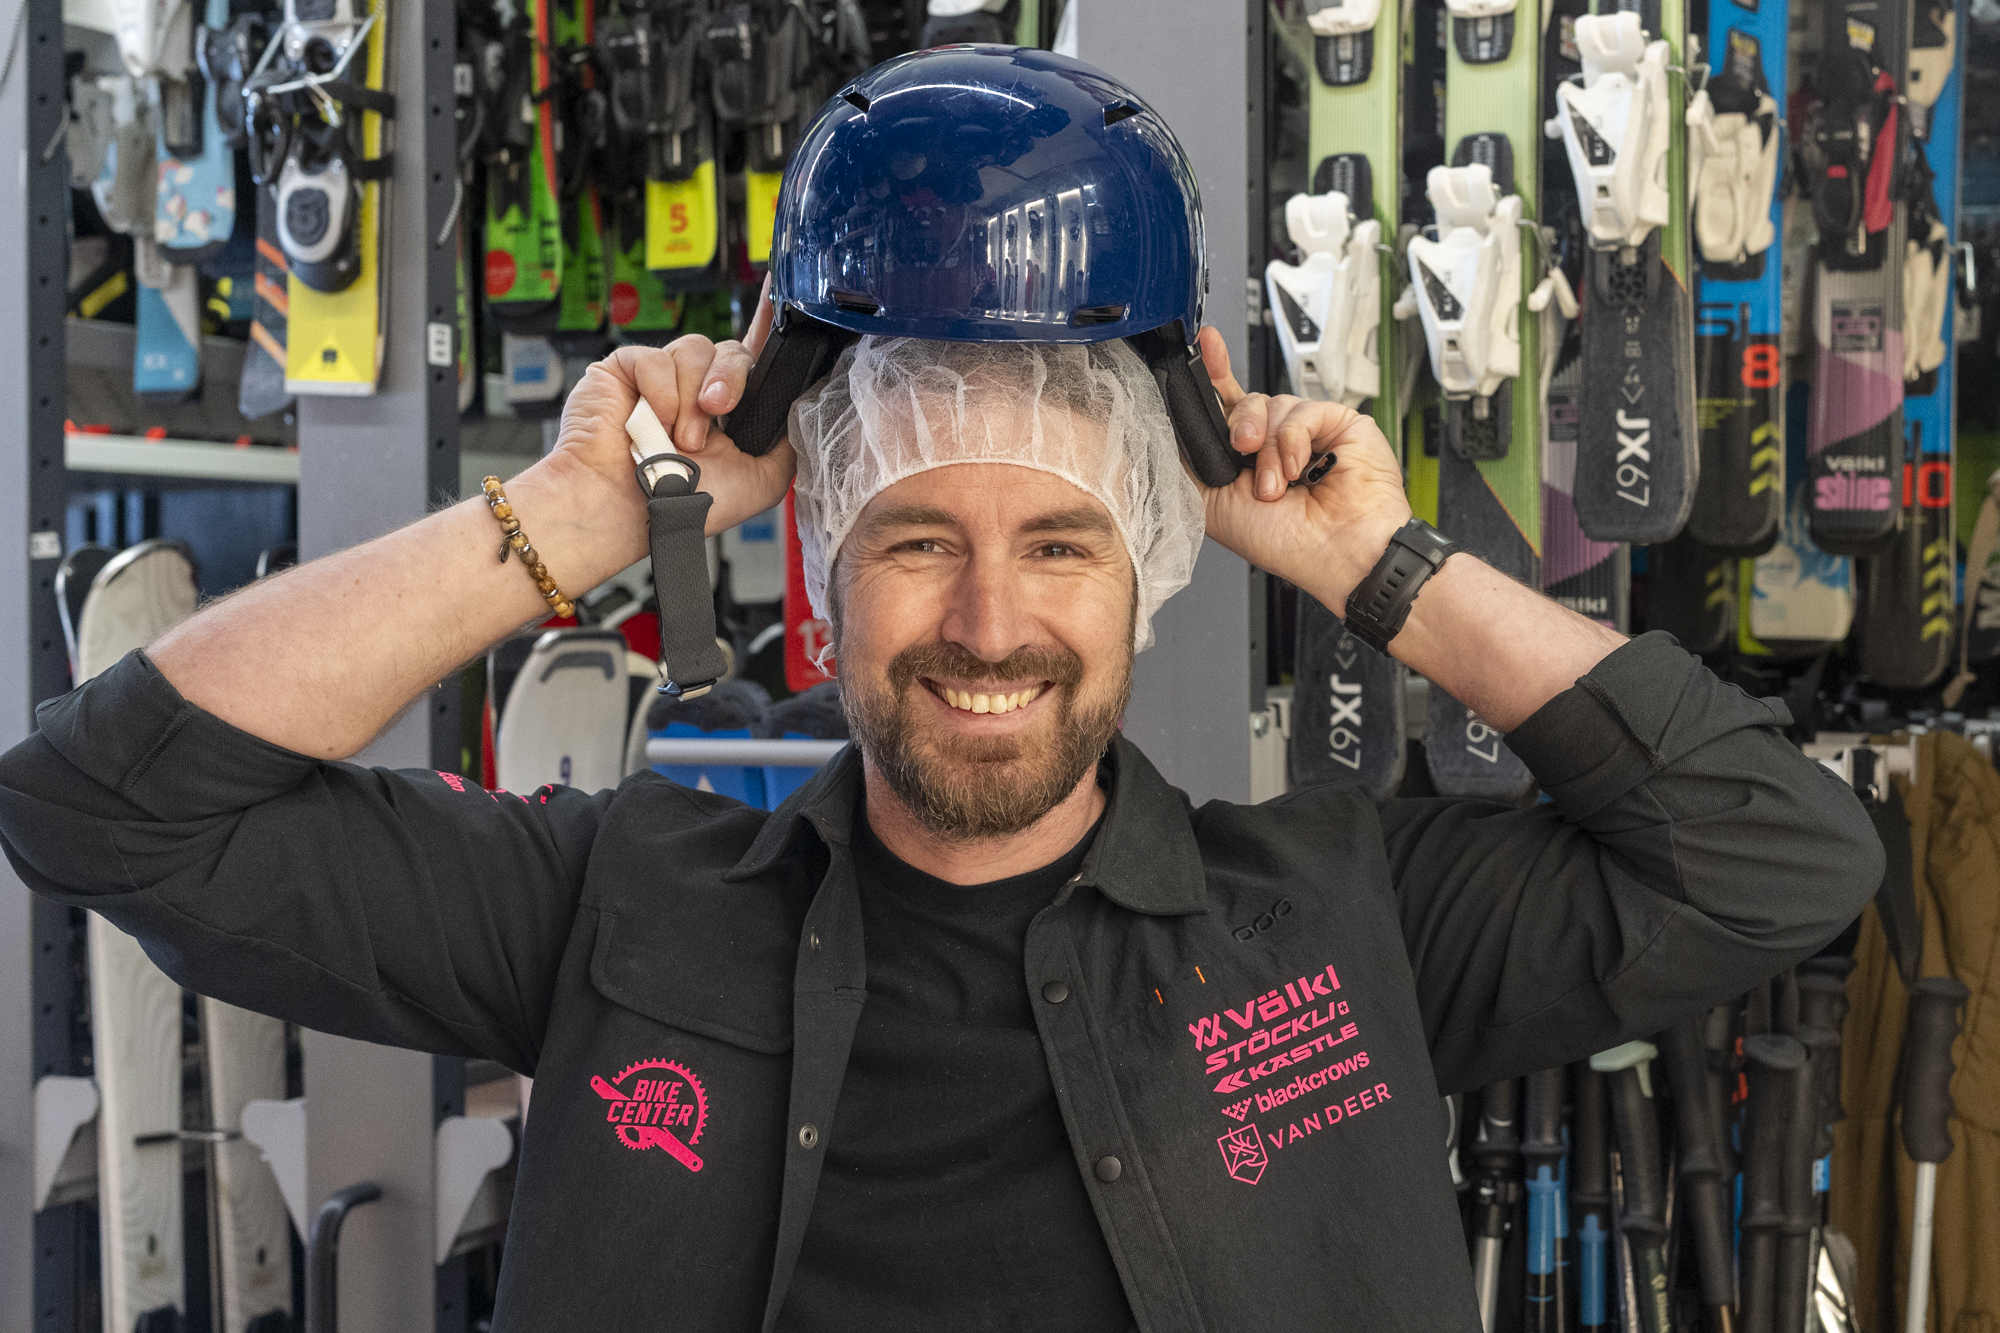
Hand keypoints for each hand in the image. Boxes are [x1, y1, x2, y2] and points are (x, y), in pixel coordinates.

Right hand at [532, 276, 796, 551]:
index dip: (768, 321)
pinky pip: (657, 357)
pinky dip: (661, 392)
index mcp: (729, 409)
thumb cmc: (687, 502)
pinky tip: (651, 423)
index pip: (753, 355)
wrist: (629, 510)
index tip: (782, 292)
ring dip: (692, 398)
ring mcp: (661, 375)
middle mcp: (696, 387)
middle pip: (732, 349)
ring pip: (696, 348)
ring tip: (679, 438)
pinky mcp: (626, 367)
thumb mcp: (760, 479)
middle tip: (716, 415)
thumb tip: (804, 405)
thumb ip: (786, 441)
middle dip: (730, 381)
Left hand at [1194, 328, 1411, 608]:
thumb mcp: (1214, 504)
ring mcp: (1308, 432)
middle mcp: (1274, 443)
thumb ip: (1191, 463)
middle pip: (1244, 400)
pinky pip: (1303, 411)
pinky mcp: (1339, 423)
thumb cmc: (1284, 542)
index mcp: (1245, 460)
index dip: (1211, 376)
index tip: (1201, 349)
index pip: (1224, 406)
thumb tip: (1165, 430)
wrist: (1335, 554)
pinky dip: (1293, 441)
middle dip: (1237, 424)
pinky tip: (1300, 470)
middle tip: (1242, 450)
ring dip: (1267, 448)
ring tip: (1277, 485)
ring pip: (1271, 404)